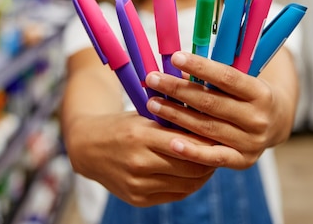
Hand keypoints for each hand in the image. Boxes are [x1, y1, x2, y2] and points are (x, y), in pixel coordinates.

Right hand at [65, 110, 216, 206]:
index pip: (187, 142)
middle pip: (191, 166)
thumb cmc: (122, 125)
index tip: (223, 131)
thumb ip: (173, 117)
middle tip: (224, 148)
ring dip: (205, 173)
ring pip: (187, 184)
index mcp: (140, 136)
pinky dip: (191, 184)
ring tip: (214, 159)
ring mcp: (138, 185)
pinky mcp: (138, 199)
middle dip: (211, 158)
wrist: (88, 148)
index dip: (208, 139)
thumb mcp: (143, 114)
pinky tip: (197, 172)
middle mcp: (138, 163)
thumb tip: (211, 116)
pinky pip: (176, 194)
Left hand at [145, 50, 297, 169]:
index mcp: (260, 93)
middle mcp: (258, 119)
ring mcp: (251, 142)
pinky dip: (191, 152)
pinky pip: (213, 158)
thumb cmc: (248, 95)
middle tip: (153, 79)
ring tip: (152, 104)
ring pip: (207, 128)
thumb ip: (213, 76)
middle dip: (178, 90)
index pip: (227, 77)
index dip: (200, 67)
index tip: (175, 57)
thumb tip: (175, 65)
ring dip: (176, 115)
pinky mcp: (242, 161)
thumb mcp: (240, 80)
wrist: (276, 124)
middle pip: (211, 103)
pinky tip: (171, 142)